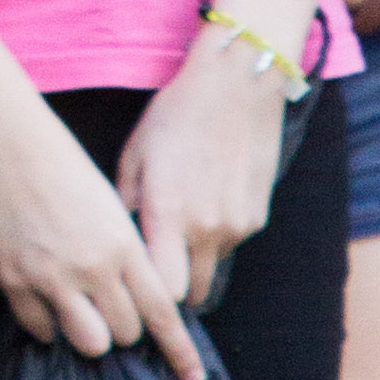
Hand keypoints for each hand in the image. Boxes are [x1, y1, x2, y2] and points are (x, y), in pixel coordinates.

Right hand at [0, 93, 201, 374]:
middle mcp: (94, 266)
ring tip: (78, 311)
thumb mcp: (111, 203)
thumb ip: (128, 249)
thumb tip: (142, 291)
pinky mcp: (14, 279)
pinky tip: (45, 303)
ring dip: (88, 335)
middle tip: (108, 307)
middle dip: (123, 329)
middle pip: (127, 333)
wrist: (4, 136)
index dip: (179, 351)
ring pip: (90, 342)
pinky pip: (40, 330)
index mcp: (124, 245)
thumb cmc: (61, 162)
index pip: (162, 312)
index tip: (191, 378)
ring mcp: (53, 275)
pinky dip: (46, 326)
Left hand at [115, 44, 291, 317]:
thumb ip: (127, 203)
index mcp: (169, 214)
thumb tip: (123, 239)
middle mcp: (207, 229)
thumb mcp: (137, 154)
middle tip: (159, 272)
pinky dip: (217, 234)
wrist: (239, 86)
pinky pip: (231, 242)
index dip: (151, 293)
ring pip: (212, 265)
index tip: (139, 285)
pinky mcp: (256, 217)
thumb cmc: (178, 114)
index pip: (164, 289)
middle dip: (176, 288)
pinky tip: (209, 199)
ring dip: (196, 257)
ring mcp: (236, 226)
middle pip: (193, 292)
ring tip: (184, 222)